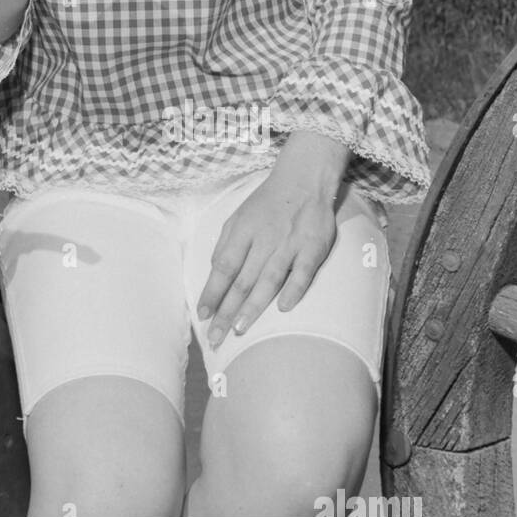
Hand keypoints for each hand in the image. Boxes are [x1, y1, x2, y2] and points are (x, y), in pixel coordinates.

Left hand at [196, 134, 349, 347]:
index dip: (212, 292)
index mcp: (241, 232)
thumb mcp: (238, 217)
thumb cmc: (267, 203)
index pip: (222, 267)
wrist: (303, 179)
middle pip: (242, 280)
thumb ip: (226, 244)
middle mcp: (263, 239)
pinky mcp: (313, 247)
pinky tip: (282, 308)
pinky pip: (303, 272)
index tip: (202, 315)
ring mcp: (289, 244)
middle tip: (216, 338)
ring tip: (240, 329)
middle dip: (227, 311)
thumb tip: (213, 272)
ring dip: (253, 306)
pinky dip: (293, 289)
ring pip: (268, 279)